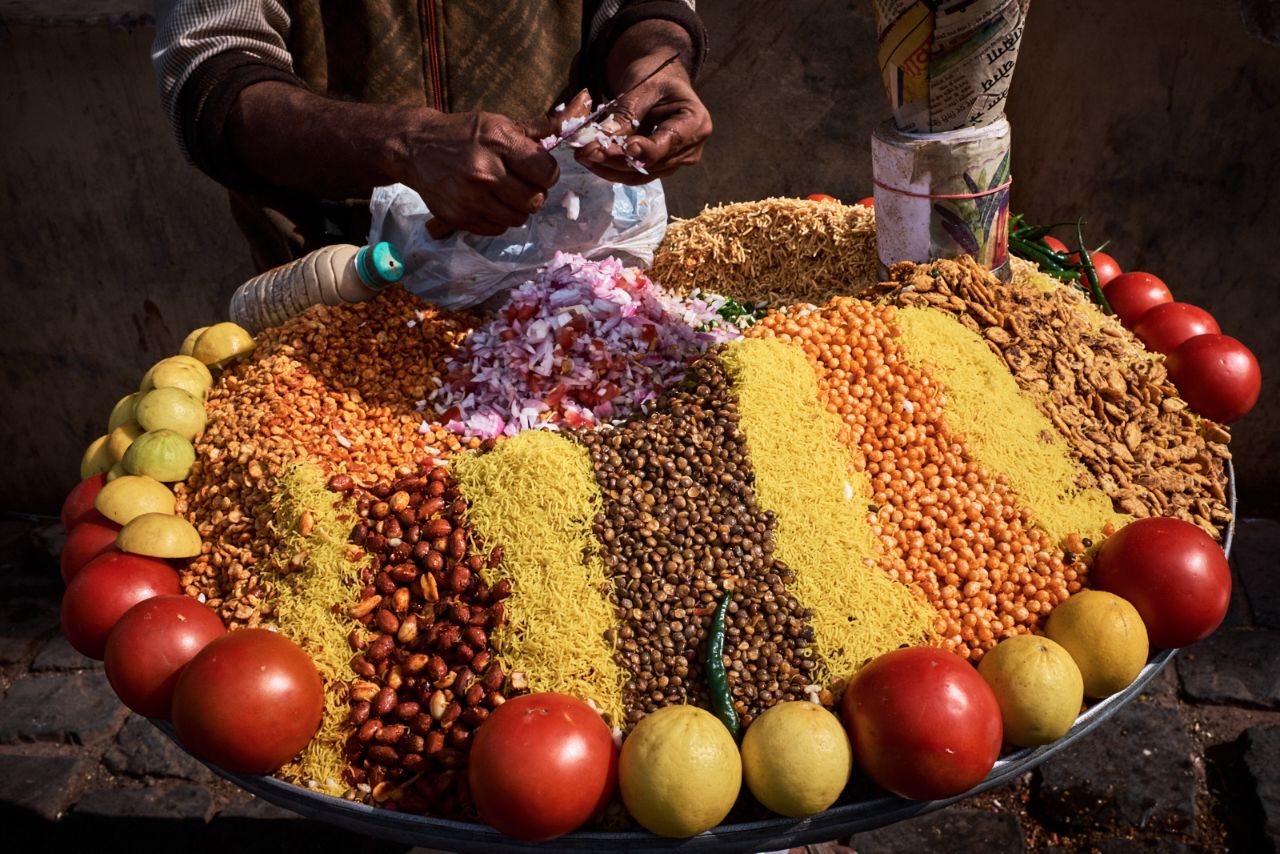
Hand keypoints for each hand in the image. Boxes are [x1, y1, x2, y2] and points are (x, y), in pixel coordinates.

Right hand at [394, 110, 560, 235]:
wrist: (416, 148)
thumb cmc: (461, 135)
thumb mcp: (495, 123)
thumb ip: (530, 130)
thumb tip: (560, 129)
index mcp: (498, 142)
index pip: (545, 171)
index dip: (548, 173)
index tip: (540, 171)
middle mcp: (484, 171)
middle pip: (535, 200)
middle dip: (534, 193)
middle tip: (523, 184)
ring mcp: (470, 198)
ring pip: (518, 218)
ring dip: (518, 208)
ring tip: (506, 194)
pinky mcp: (459, 218)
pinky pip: (497, 228)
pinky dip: (499, 218)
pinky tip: (489, 203)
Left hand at [578, 22, 711, 184]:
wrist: (657, 80)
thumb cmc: (654, 76)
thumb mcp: (641, 88)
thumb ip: (626, 115)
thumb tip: (602, 141)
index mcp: (695, 122)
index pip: (669, 142)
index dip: (646, 150)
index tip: (624, 148)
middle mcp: (691, 148)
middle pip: (652, 163)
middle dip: (616, 159)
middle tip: (586, 151)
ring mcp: (675, 161)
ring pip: (640, 174)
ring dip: (609, 168)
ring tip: (582, 155)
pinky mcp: (658, 167)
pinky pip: (634, 175)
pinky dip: (611, 169)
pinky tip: (591, 160)